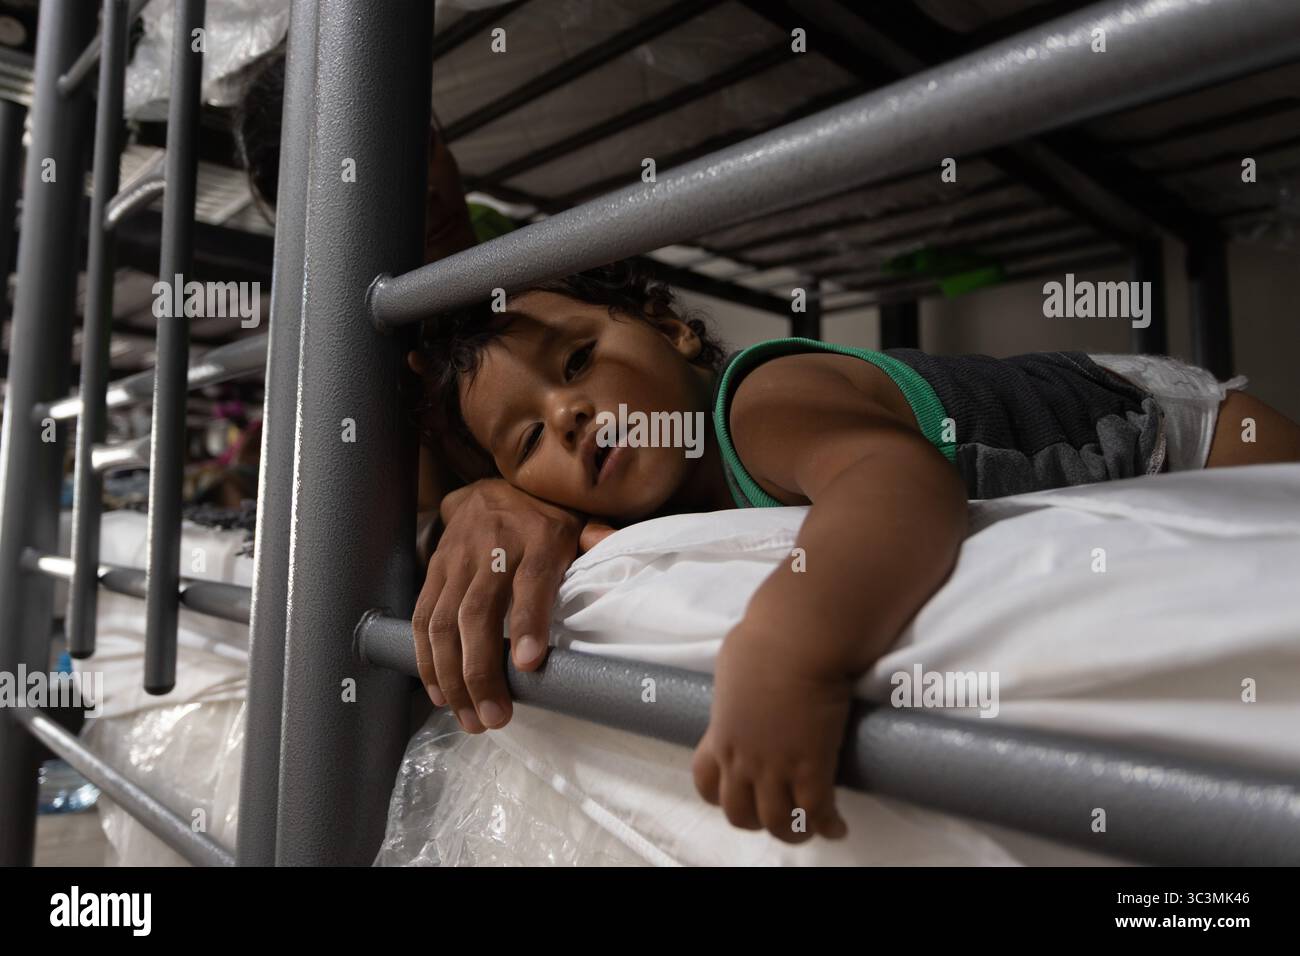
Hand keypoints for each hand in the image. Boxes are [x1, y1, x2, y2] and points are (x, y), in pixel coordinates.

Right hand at [412, 478, 582, 732]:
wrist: (492, 488)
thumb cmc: (544, 516)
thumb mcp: (578, 521)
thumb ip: (598, 539)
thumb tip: (620, 549)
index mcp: (537, 539)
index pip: (531, 581)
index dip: (528, 621)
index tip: (529, 664)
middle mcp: (491, 550)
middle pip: (478, 613)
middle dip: (481, 670)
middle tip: (494, 717)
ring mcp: (456, 562)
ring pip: (444, 623)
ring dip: (452, 676)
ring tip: (470, 717)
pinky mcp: (433, 572)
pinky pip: (422, 618)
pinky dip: (426, 660)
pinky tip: (440, 693)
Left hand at [692, 621, 851, 842]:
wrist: (795, 640)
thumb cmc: (763, 641)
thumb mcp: (732, 669)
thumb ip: (735, 689)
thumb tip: (743, 680)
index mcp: (720, 735)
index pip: (706, 783)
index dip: (722, 796)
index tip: (740, 794)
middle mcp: (742, 759)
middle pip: (739, 814)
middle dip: (758, 820)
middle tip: (778, 814)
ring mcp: (775, 767)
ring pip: (778, 823)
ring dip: (794, 831)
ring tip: (810, 827)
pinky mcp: (811, 768)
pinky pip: (817, 812)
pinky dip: (828, 825)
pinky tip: (837, 826)